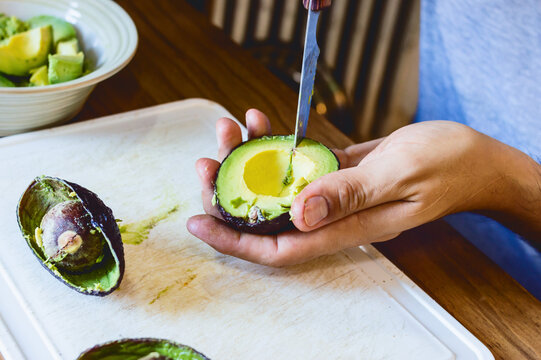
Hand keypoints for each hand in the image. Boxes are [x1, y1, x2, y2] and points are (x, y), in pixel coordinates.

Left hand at [187, 110, 540, 265]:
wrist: (472, 156)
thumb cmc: (445, 166)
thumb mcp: (398, 174)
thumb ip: (349, 195)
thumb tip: (297, 214)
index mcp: (348, 228)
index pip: (280, 246)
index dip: (236, 240)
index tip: (200, 222)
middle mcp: (335, 217)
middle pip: (269, 217)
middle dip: (231, 192)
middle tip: (205, 162)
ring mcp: (336, 196)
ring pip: (279, 188)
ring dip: (248, 162)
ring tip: (228, 130)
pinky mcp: (339, 174)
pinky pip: (298, 165)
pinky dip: (278, 145)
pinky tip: (263, 121)